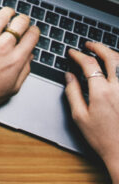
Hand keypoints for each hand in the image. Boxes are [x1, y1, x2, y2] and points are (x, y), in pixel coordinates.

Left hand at [0, 7, 39, 121]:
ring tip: (8, 12)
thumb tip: (29, 57)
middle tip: (22, 20)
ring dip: (7, 12)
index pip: (31, 36)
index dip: (34, 31)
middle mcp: (2, 47)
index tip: (32, 30)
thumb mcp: (12, 89)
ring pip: (0, 17)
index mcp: (15, 60)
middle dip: (23, 19)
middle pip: (19, 23)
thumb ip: (24, 70)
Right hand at [65, 42, 118, 174]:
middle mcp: (118, 88)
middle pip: (110, 57)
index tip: (72, 53)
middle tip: (89, 45)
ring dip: (112, 54)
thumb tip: (69, 76)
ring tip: (102, 53)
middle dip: (98, 47)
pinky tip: (115, 68)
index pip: (89, 64)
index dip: (78, 55)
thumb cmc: (102, 138)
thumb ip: (72, 93)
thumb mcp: (79, 117)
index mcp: (101, 92)